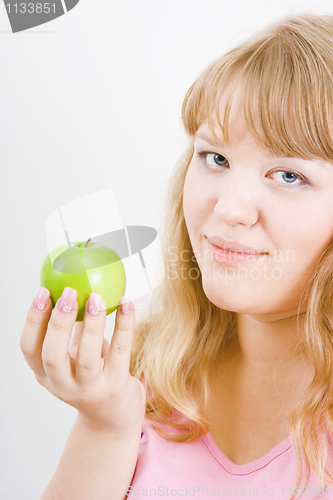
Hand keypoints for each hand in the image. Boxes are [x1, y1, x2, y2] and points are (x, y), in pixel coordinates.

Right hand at [20, 288, 146, 432]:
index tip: (42, 292)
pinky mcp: (116, 387)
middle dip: (58, 321)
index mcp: (46, 375)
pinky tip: (126, 303)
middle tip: (67, 292)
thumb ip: (69, 332)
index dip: (33, 320)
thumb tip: (68, 287)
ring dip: (90, 324)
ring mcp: (89, 390)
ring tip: (96, 297)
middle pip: (52, 355)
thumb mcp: (72, 358)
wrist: (113, 417)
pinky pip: (120, 352)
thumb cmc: (91, 377)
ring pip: (87, 356)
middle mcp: (63, 385)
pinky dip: (124, 325)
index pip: (29, 348)